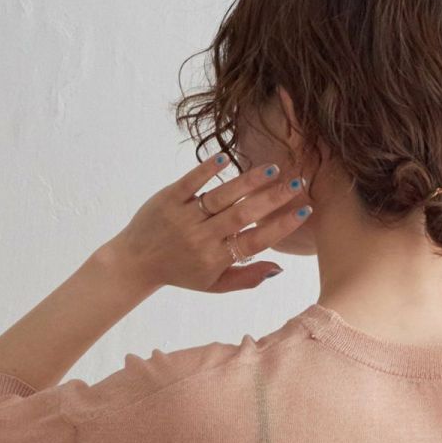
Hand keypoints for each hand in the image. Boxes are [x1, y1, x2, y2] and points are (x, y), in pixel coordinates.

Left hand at [105, 154, 312, 294]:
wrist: (137, 262)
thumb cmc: (182, 273)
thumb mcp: (215, 285)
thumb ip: (247, 278)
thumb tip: (279, 268)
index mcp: (216, 259)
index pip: (255, 242)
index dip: (281, 227)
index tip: (304, 211)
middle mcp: (202, 238)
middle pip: (243, 216)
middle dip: (273, 199)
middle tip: (297, 183)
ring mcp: (184, 216)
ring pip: (221, 196)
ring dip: (249, 181)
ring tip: (273, 169)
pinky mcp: (168, 198)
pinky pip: (190, 182)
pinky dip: (207, 169)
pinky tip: (227, 158)